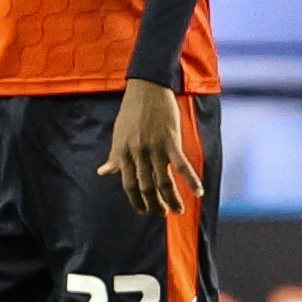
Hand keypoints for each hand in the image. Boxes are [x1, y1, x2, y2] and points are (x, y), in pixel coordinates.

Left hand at [101, 80, 196, 218]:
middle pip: (146, 187)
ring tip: (178, 211)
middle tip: (163, 213)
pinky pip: (182, 166)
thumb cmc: (131, 111)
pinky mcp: (171, 142)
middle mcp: (137, 154)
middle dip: (155, 204)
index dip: (136, 201)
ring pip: (163, 182)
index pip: (128, 185)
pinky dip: (191, 181)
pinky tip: (199, 193)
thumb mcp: (118, 135)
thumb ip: (114, 156)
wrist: (147, 88)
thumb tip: (102, 173)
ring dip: (172, 199)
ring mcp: (154, 149)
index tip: (143, 211)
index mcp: (123, 153)